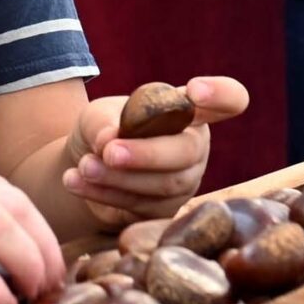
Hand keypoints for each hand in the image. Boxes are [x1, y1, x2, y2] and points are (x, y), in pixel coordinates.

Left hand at [60, 77, 248, 226]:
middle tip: (109, 152)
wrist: (86, 165)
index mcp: (191, 112)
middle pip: (187, 152)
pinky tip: (75, 181)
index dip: (220, 94)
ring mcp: (184, 182)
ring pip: (162, 185)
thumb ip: (104, 123)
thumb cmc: (104, 128)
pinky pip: (138, 206)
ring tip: (83, 166)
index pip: (228, 99)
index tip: (193, 91)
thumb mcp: (99, 115)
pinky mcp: (164, 212)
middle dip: (147, 153)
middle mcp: (196, 148)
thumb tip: (109, 142)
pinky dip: (103, 193)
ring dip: (118, 177)